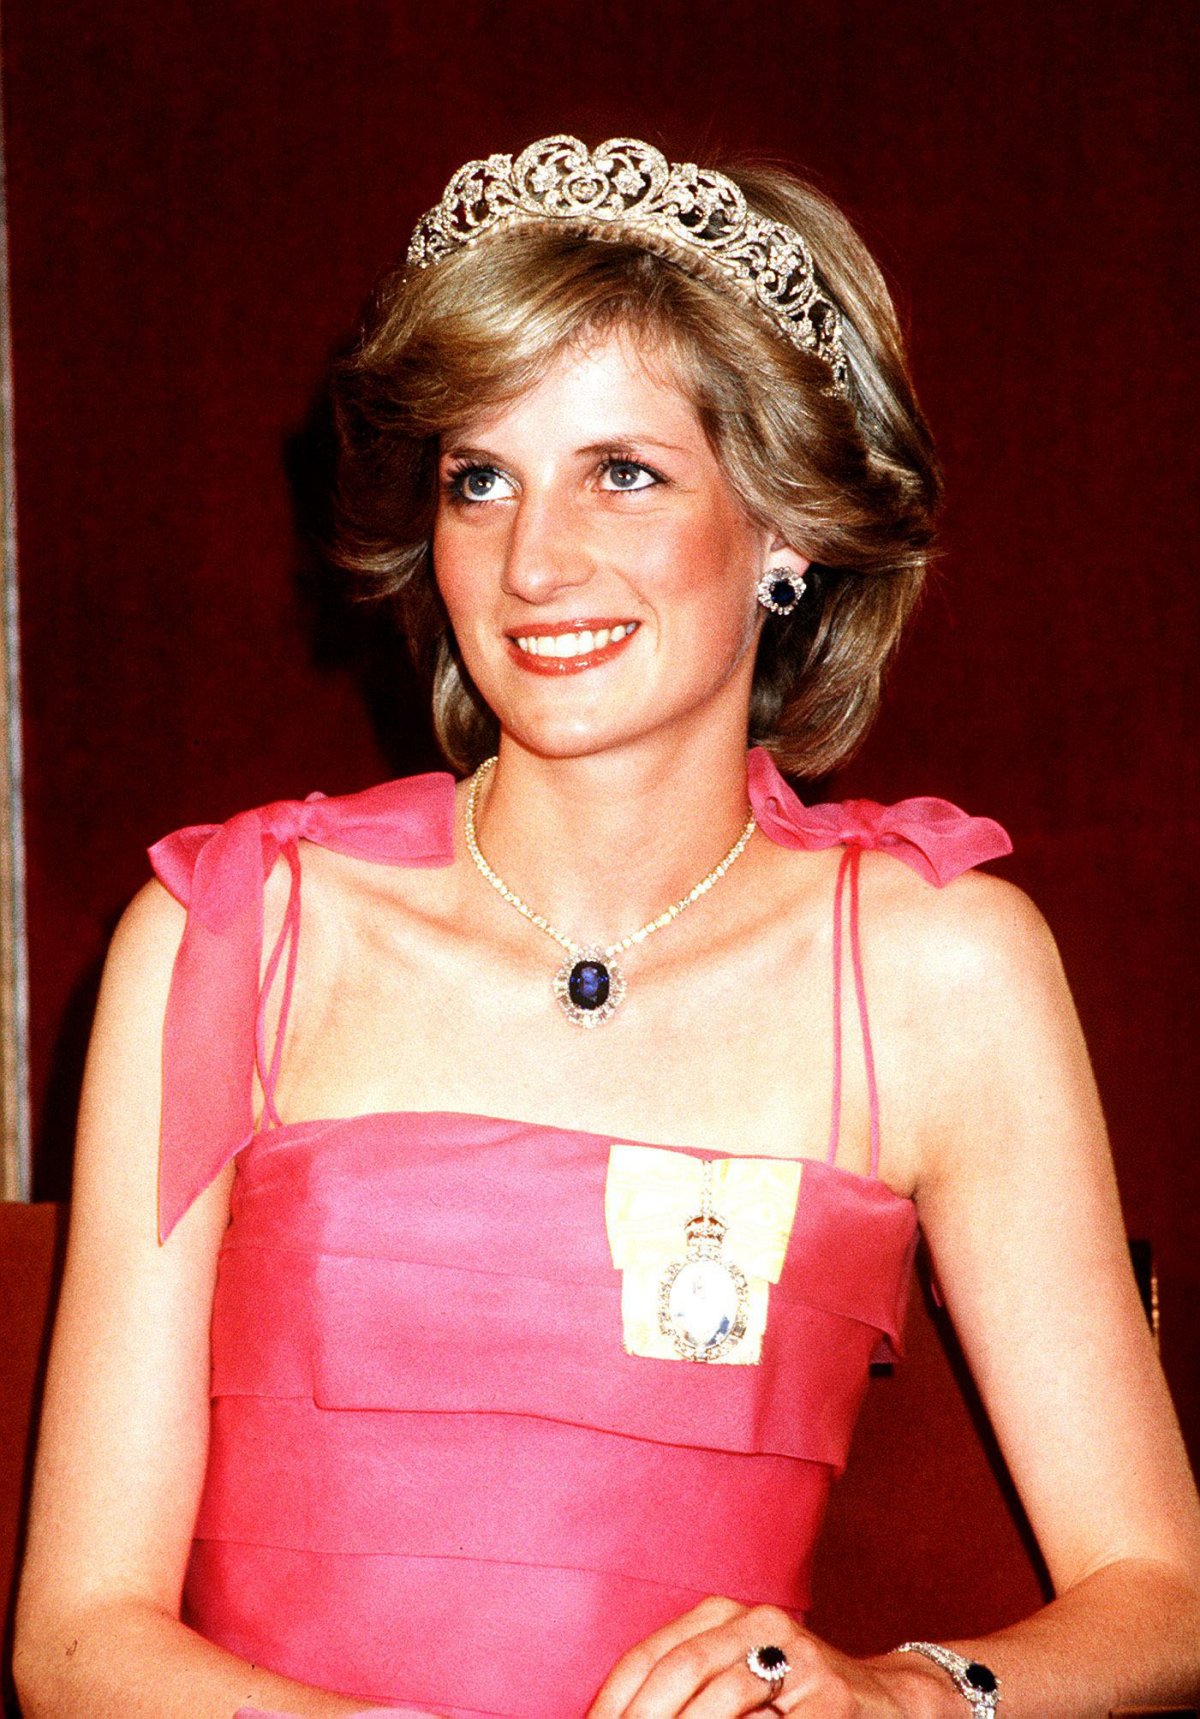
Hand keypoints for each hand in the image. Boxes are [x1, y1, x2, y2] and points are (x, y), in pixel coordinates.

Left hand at [586, 1596, 941, 1716]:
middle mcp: (758, 1623)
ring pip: (721, 1704)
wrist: (889, 1704)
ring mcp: (799, 1657)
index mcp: (723, 1614)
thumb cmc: (792, 1702)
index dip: (613, 1703)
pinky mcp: (832, 1698)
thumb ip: (683, 1695)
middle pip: (679, 1674)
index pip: (650, 1657)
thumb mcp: (733, 1683)